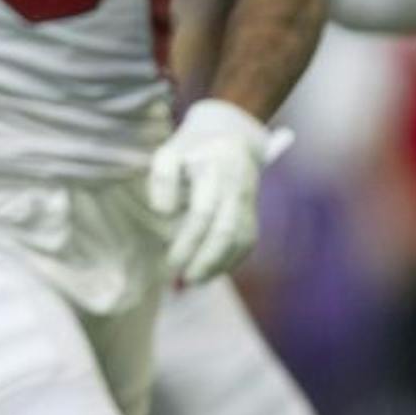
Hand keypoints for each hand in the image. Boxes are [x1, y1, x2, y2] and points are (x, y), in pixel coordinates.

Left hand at [147, 99, 290, 283]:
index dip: (187, 241)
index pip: (203, 212)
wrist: (229, 133)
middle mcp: (237, 184)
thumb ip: (162, 178)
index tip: (170, 260)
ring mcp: (248, 197)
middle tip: (181, 278)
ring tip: (195, 281)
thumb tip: (163, 213)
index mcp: (215, 167)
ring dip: (219, 264)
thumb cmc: (190, 148)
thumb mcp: (169, 152)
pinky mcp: (253, 209)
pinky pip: (248, 240)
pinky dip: (232, 260)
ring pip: (241, 239)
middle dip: (204, 259)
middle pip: (226, 230)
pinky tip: (211, 272)